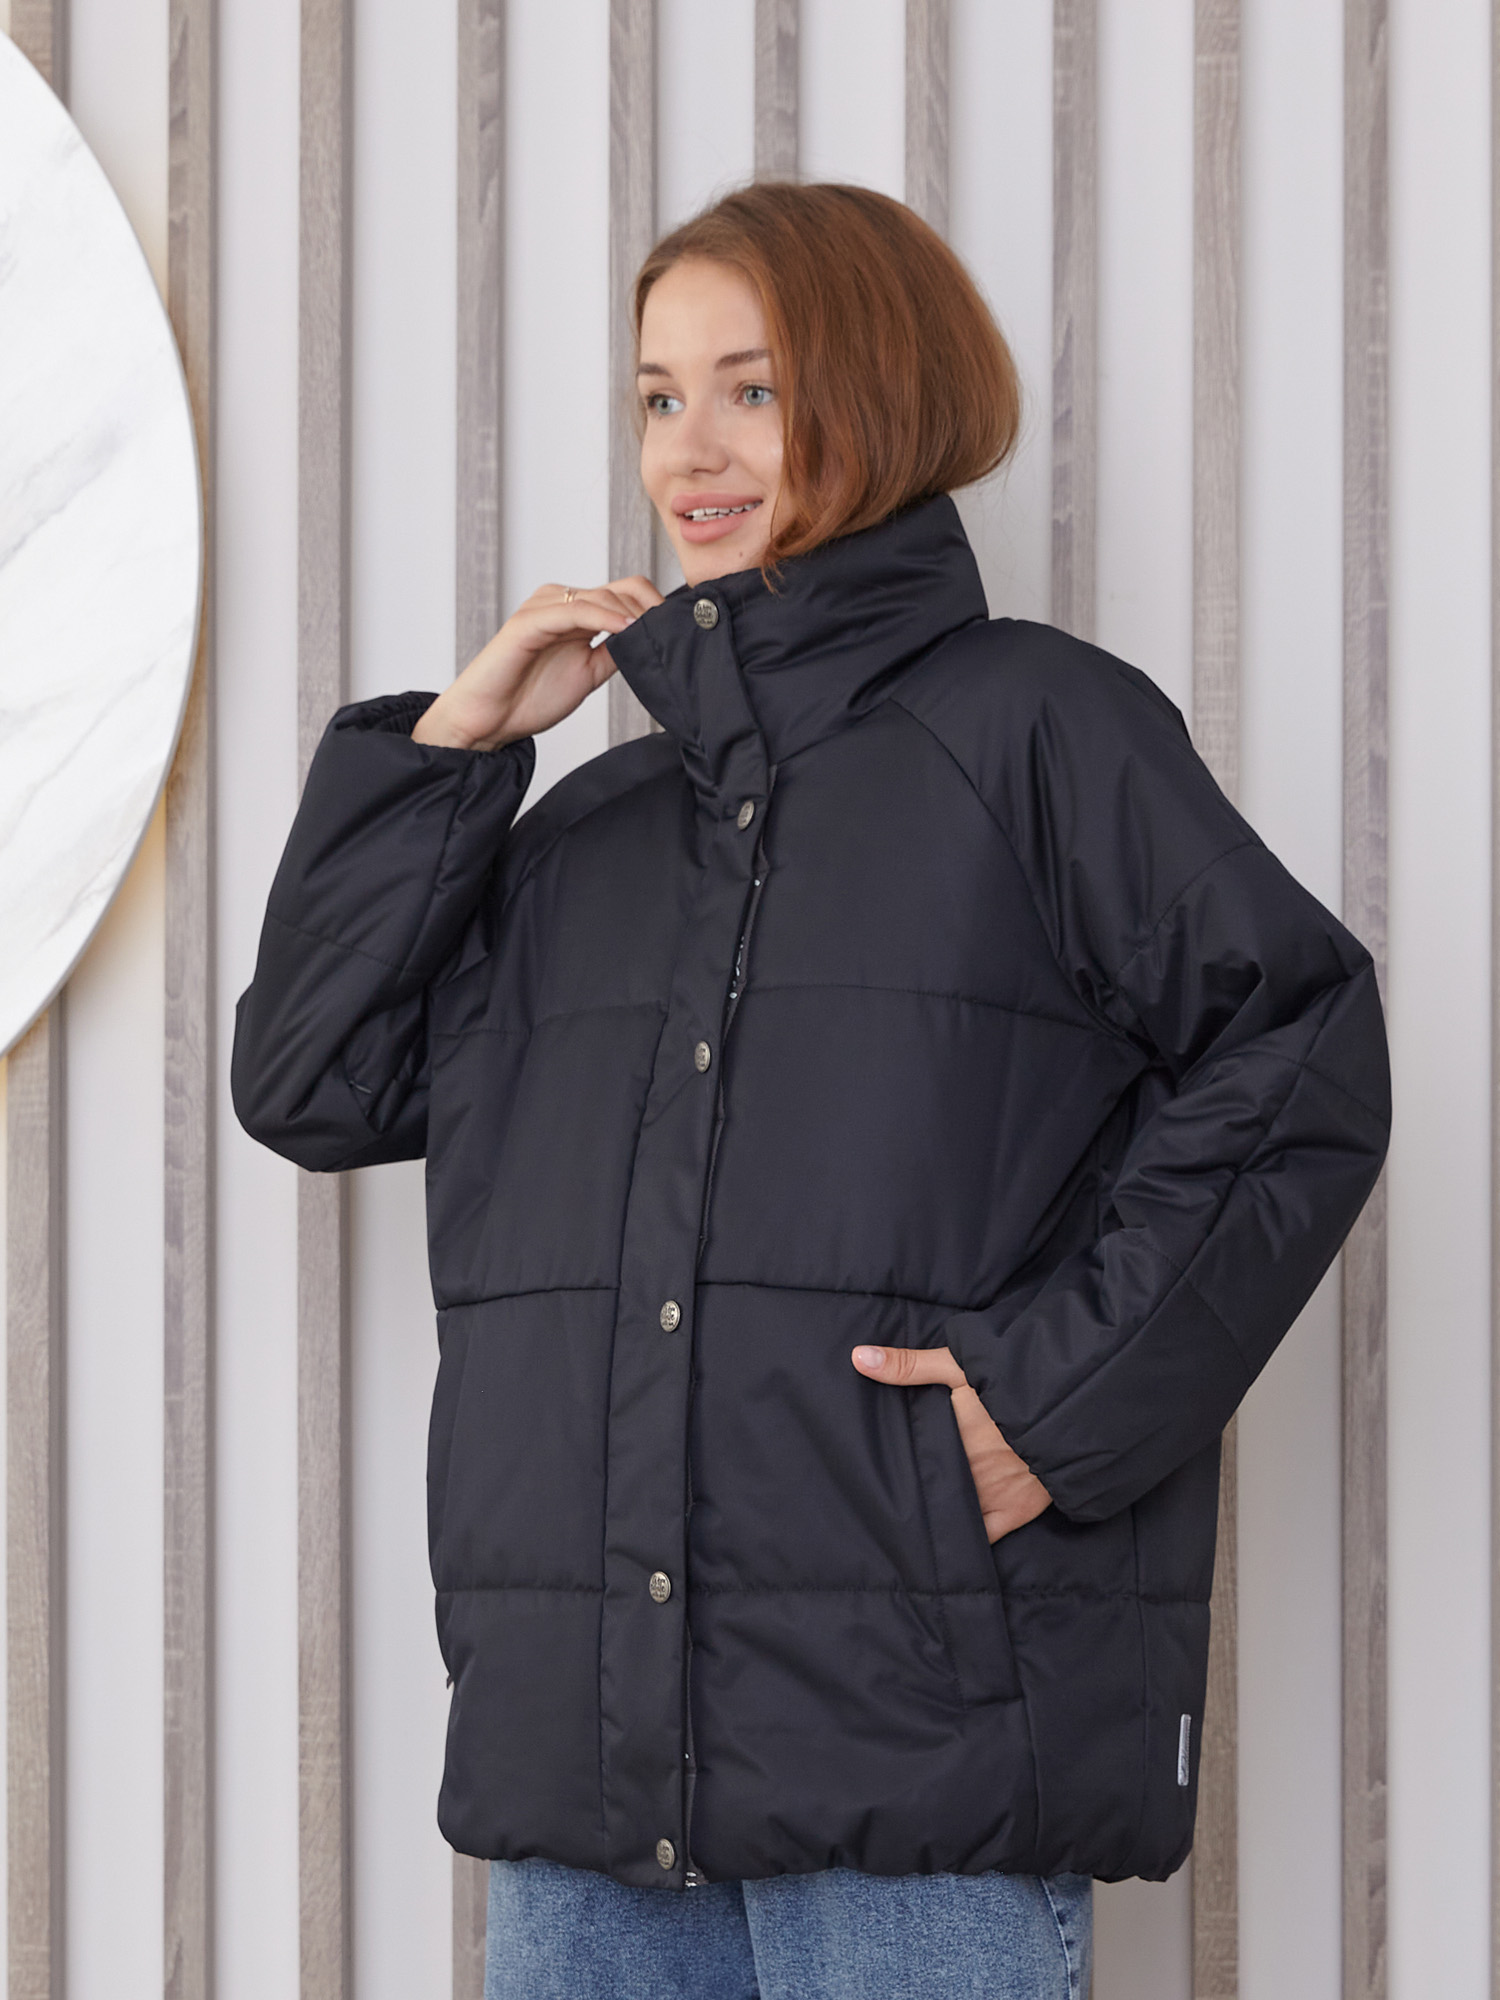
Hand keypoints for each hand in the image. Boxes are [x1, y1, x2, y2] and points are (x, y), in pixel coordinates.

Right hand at [413, 575, 664, 750]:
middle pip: (621, 588)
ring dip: (634, 612)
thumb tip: (648, 642)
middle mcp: (561, 602)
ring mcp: (545, 607)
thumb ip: (615, 654)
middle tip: (676, 632)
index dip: (656, 608)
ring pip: (602, 595)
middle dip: (653, 608)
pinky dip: (604, 616)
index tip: (682, 630)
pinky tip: (626, 629)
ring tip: (656, 632)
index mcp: (576, 612)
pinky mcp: (529, 620)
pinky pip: (574, 610)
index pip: (626, 594)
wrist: (488, 720)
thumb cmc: (528, 697)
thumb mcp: (588, 674)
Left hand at [851, 1344, 1051, 1543]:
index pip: (909, 1466)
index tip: (875, 1477)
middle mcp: (965, 1475)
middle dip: (915, 1492)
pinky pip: (983, 1537)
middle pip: (930, 1490)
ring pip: (951, 1516)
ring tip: (917, 1518)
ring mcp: (991, 1497)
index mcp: (946, 1442)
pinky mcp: (1018, 1511)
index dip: (894, 1470)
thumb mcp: (959, 1364)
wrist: (1076, 1404)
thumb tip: (858, 1358)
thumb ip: (909, 1365)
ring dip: (939, 1512)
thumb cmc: (1013, 1379)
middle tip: (891, 1498)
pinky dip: (967, 1537)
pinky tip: (951, 1540)